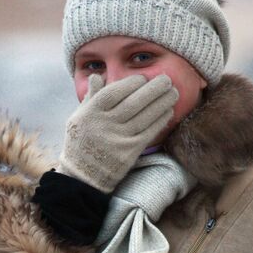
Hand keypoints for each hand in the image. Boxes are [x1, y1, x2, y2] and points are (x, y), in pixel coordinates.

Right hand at [57, 74, 178, 192]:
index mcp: (91, 113)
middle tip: (167, 79)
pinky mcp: (129, 152)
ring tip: (173, 92)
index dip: (131, 83)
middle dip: (153, 89)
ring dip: (162, 103)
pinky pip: (148, 132)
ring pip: (144, 116)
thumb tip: (97, 76)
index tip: (143, 78)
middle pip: (133, 103)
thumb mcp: (78, 117)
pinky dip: (160, 120)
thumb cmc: (81, 142)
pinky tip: (168, 111)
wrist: (83, 176)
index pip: (114, 92)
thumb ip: (90, 97)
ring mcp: (118, 139)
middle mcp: (105, 125)